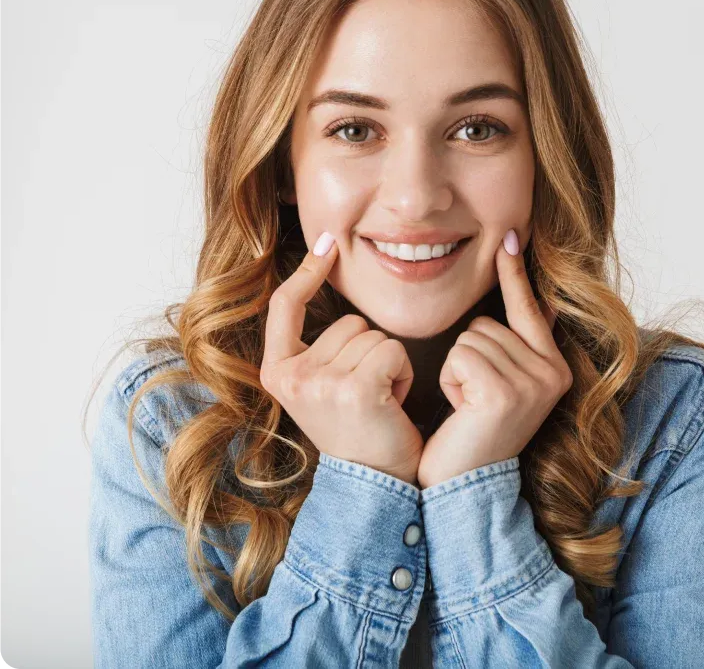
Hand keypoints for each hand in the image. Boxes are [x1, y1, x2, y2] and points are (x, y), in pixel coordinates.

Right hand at [260, 232, 423, 484]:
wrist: (374, 484)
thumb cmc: (355, 429)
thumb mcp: (320, 386)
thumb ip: (316, 347)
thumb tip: (325, 276)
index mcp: (277, 372)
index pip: (285, 306)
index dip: (307, 272)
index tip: (329, 243)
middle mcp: (290, 376)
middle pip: (347, 322)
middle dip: (368, 350)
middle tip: (366, 393)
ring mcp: (319, 383)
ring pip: (373, 335)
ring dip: (387, 362)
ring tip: (378, 400)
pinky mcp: (353, 389)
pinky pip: (391, 349)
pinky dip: (402, 372)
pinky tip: (393, 401)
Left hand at [416, 230, 572, 488]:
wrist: (464, 486)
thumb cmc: (472, 431)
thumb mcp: (498, 385)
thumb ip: (509, 345)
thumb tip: (520, 296)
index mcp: (555, 369)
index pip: (530, 311)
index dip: (515, 275)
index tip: (509, 235)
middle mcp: (553, 374)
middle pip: (486, 324)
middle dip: (466, 355)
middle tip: (473, 398)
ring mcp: (533, 383)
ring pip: (470, 338)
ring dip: (456, 369)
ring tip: (468, 405)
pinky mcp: (505, 393)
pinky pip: (460, 356)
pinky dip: (448, 380)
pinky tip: (462, 409)